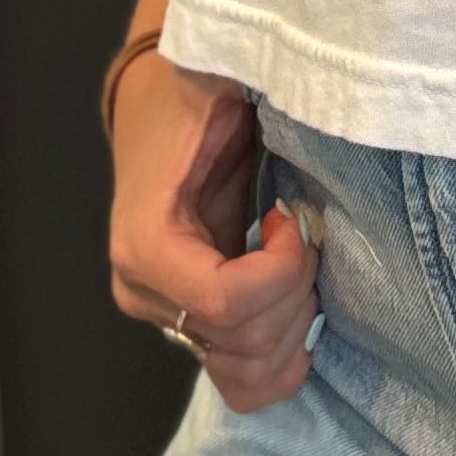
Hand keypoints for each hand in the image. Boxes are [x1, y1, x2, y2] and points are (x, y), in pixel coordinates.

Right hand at [106, 56, 319, 412]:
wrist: (161, 99)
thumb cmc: (197, 86)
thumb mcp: (224, 76)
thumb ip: (261, 88)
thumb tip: (313, 89)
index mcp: (143, 240)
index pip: (223, 301)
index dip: (282, 270)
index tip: (293, 217)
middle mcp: (143, 291)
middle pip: (243, 341)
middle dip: (297, 293)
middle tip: (304, 236)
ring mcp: (163, 316)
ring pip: (247, 372)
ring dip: (293, 325)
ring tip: (299, 265)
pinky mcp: (188, 326)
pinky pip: (239, 379)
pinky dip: (280, 361)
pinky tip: (297, 309)